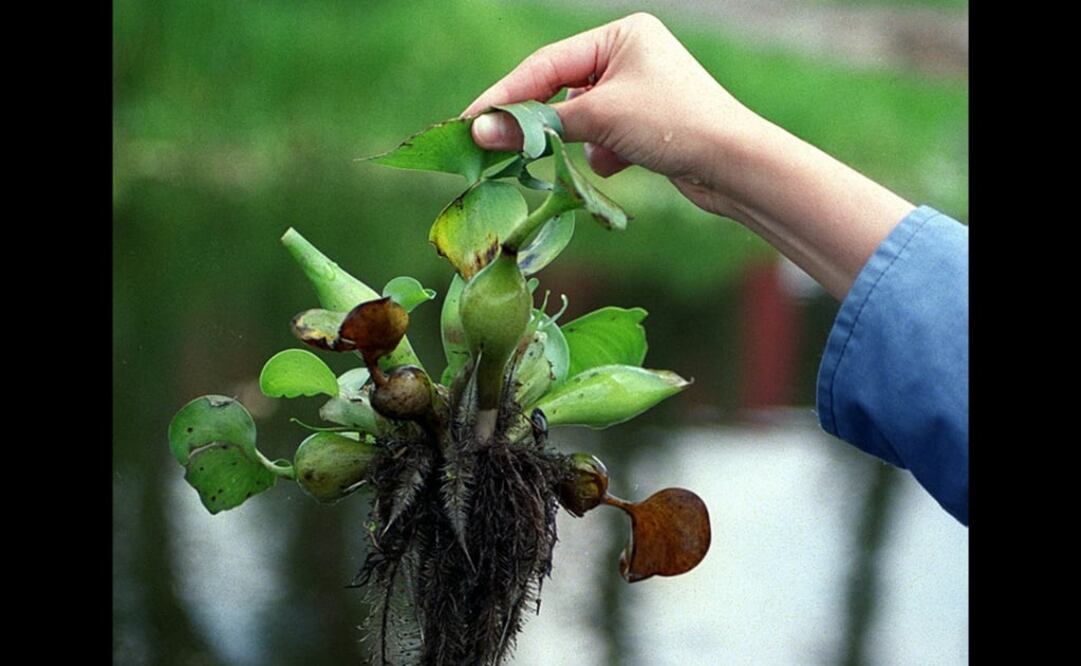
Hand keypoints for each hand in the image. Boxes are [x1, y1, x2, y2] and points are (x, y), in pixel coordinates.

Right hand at [461, 13, 758, 215]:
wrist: (734, 165)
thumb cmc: (673, 125)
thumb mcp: (600, 118)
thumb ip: (538, 125)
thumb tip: (482, 131)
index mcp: (622, 34)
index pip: (547, 63)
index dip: (506, 94)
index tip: (470, 121)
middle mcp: (630, 55)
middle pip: (561, 88)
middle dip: (538, 120)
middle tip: (493, 144)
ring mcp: (639, 90)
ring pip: (581, 117)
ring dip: (576, 140)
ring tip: (579, 155)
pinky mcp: (646, 124)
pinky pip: (603, 136)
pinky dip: (602, 154)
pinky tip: (618, 163)